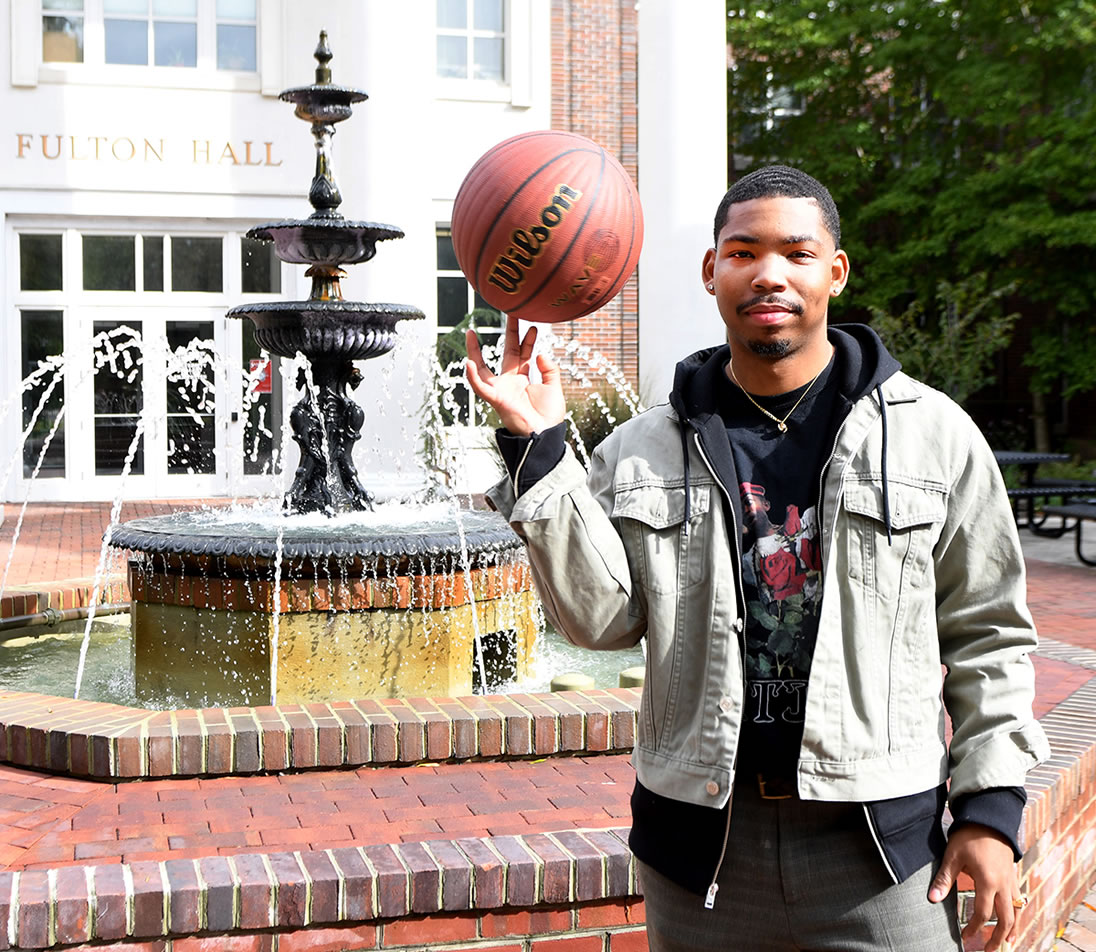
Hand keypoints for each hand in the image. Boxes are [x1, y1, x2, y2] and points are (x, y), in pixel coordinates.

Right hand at [465, 315, 565, 436]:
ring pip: (482, 368)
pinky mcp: (495, 399)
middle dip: (510, 333)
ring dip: (474, 352)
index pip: (523, 354)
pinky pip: (480, 387)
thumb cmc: (548, 417)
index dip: (528, 340)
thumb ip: (549, 370)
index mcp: (524, 380)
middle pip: (507, 352)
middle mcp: (510, 382)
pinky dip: (472, 376)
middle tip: (511, 312)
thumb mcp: (553, 388)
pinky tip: (468, 363)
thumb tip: (540, 353)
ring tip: (469, 333)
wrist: (545, 435)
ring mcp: (501, 390)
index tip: (533, 326)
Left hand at [928, 824, 1022, 950]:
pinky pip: (1019, 900)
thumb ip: (945, 879)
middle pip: (1006, 919)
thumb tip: (932, 899)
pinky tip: (1012, 919)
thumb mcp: (953, 855)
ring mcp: (1011, 880)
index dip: (974, 927)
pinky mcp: (1013, 875)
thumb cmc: (969, 835)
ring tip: (1006, 942)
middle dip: (998, 937)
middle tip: (989, 950)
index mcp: (988, 881)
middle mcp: (1004, 884)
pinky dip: (1016, 913)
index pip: (983, 913)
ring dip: (1011, 928)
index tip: (965, 937)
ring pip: (1016, 911)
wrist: (989, 817)